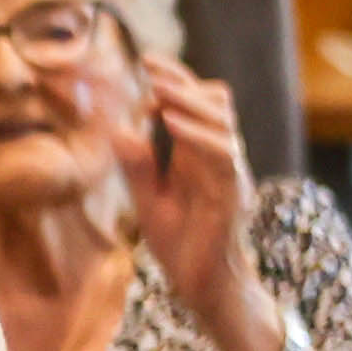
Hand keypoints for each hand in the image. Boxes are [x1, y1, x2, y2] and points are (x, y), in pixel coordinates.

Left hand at [119, 54, 265, 338]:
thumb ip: (138, 166)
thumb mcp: (149, 199)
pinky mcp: (233, 197)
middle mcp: (222, 159)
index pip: (197, 106)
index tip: (146, 62)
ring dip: (189, 102)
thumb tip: (118, 129)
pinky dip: (197, 136)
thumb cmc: (182, 244)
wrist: (206, 288)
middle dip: (183, 82)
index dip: (176, 81)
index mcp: (201, 157)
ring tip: (157, 88)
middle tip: (149, 66)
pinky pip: (223, 157)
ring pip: (222, 124)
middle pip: (216, 105)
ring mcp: (231, 176)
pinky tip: (170, 123)